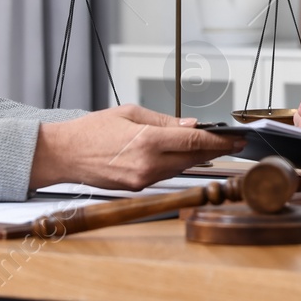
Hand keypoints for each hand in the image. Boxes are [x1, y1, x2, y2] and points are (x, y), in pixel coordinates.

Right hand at [29, 104, 243, 190]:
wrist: (64, 155)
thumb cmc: (92, 130)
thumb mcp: (130, 113)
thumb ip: (164, 121)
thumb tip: (191, 126)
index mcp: (147, 142)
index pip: (194, 142)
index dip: (220, 141)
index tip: (237, 139)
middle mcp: (147, 165)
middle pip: (193, 158)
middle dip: (217, 151)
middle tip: (234, 143)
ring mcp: (142, 180)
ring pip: (181, 168)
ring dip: (198, 158)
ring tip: (213, 147)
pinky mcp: (136, 188)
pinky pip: (165, 174)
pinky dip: (177, 164)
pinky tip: (184, 155)